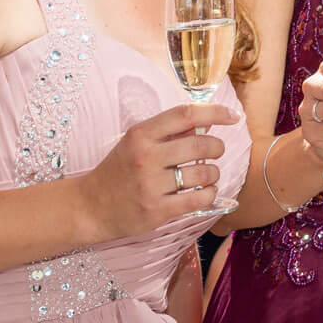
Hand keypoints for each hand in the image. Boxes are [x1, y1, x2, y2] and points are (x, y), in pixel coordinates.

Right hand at [78, 101, 235, 238]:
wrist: (90, 207)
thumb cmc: (118, 171)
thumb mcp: (136, 143)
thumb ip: (169, 132)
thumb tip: (207, 122)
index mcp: (141, 134)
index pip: (186, 114)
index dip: (215, 112)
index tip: (233, 116)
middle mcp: (146, 157)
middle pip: (201, 144)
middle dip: (217, 147)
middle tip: (215, 151)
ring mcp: (151, 185)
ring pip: (204, 173)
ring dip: (214, 173)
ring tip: (208, 175)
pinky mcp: (157, 210)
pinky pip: (198, 199)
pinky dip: (209, 194)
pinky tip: (205, 192)